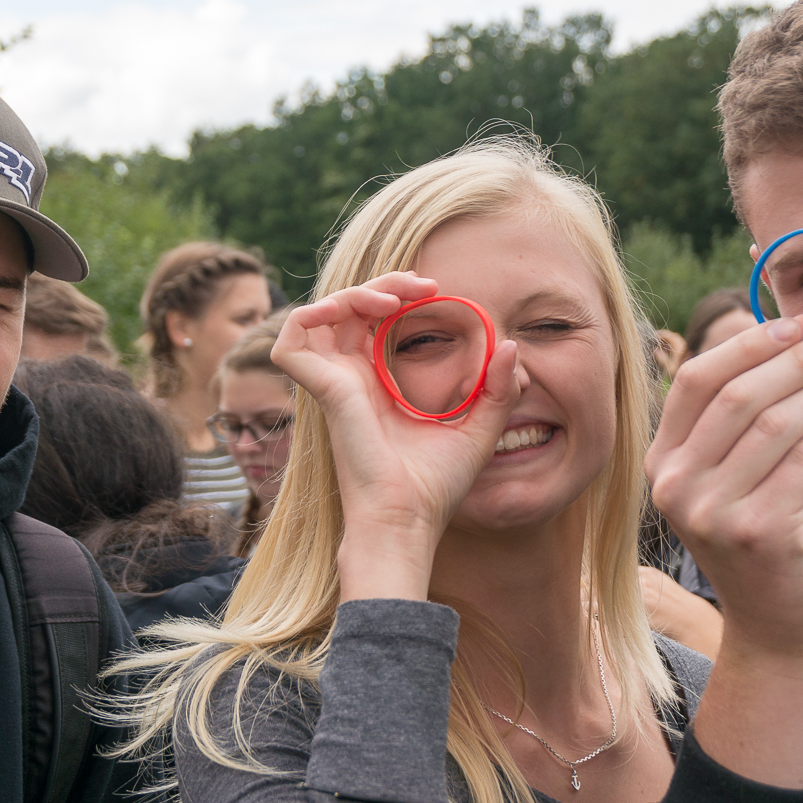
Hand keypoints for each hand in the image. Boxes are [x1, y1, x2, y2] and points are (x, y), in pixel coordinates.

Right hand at [271, 273, 521, 600]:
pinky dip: (311, 313)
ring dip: (354, 292)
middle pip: (348, 309)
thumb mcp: (479, 428)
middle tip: (424, 285)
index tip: (434, 290)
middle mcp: (349, 380)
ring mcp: (330, 384)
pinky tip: (353, 310)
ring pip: (319, 314)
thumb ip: (497, 389)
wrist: (408, 518)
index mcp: (376, 385)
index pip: (373, 321)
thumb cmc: (435, 487)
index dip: (397, 294)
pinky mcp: (320, 390)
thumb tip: (511, 346)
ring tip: (396, 298)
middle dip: (383, 284)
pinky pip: (291, 338)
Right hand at [645, 316, 802, 786]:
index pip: (696, 379)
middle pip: (736, 394)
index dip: (751, 343)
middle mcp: (674, 486)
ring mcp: (709, 513)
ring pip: (773, 421)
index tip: (801, 322)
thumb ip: (751, 411)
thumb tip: (783, 329)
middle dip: (797, 357)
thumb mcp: (746, 469)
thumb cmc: (771, 536)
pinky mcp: (754, 534)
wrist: (782, 625)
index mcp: (662, 462)